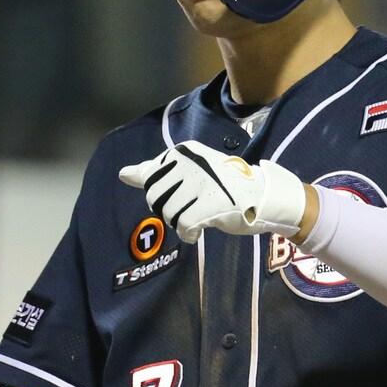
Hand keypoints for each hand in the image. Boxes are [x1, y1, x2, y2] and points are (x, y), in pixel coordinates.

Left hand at [118, 141, 307, 243]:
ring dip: (183, 221)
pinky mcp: (206, 206)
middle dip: (172, 209)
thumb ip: (154, 172)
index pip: (151, 179)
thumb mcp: (187, 171)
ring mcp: (197, 184)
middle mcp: (187, 163)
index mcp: (181, 152)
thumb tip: (122, 173)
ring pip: (168, 214)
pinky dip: (191, 234)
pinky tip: (204, 226)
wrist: (263, 196)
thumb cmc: (224, 184)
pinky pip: (183, 228)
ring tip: (204, 212)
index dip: (165, 193)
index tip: (187, 190)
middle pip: (155, 198)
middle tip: (196, 204)